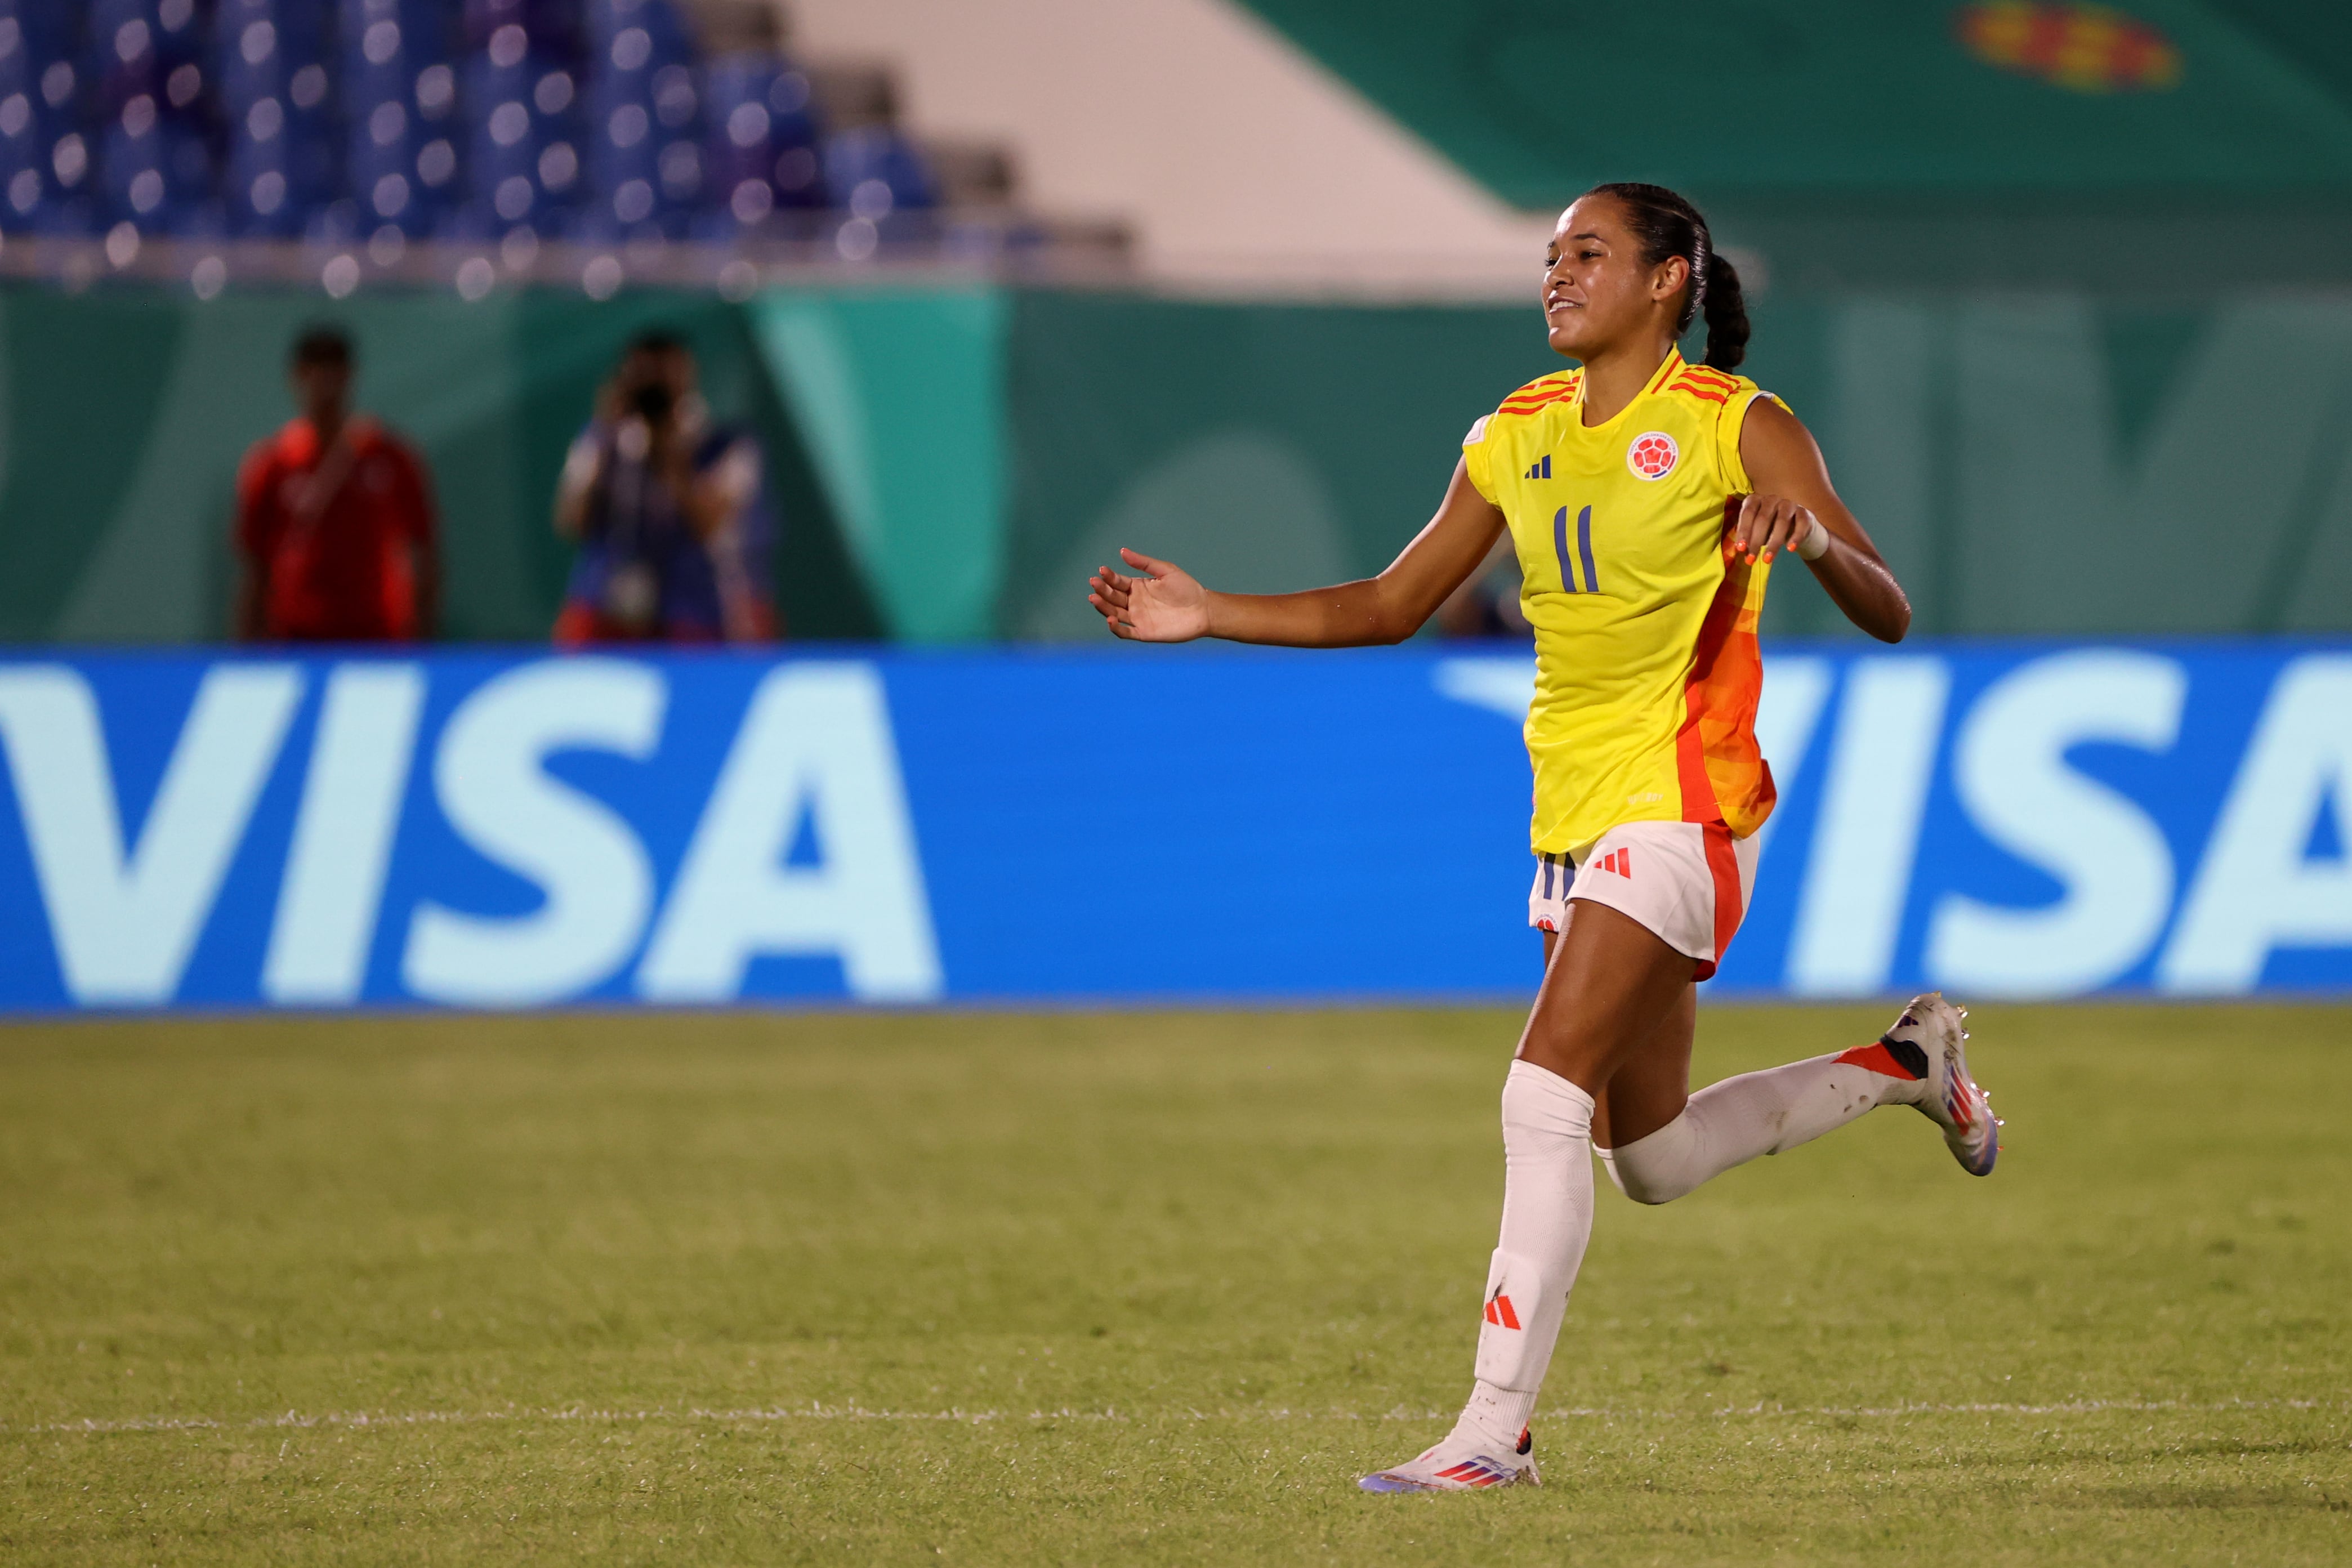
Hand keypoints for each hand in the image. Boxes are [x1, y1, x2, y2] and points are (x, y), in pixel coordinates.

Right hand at [1088, 548, 1209, 641]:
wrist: (1203, 610)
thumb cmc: (1186, 588)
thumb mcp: (1165, 570)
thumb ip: (1144, 563)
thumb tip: (1122, 551)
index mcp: (1137, 586)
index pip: (1117, 582)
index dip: (1108, 577)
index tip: (1102, 570)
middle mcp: (1134, 603)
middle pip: (1112, 597)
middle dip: (1102, 590)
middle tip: (1094, 582)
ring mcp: (1138, 618)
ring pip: (1114, 613)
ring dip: (1102, 607)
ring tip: (1094, 598)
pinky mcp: (1143, 633)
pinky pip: (1125, 632)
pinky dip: (1115, 628)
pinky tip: (1110, 620)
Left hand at [1725, 493, 1821, 565]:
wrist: (1795, 527)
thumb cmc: (1769, 529)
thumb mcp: (1756, 533)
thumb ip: (1748, 540)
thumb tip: (1741, 551)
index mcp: (1755, 500)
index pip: (1748, 513)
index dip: (1744, 531)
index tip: (1740, 548)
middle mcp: (1772, 499)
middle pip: (1763, 518)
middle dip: (1756, 541)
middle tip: (1752, 559)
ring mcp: (1789, 504)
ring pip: (1782, 521)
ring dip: (1774, 543)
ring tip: (1767, 559)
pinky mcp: (1804, 512)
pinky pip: (1801, 523)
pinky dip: (1796, 537)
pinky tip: (1790, 549)